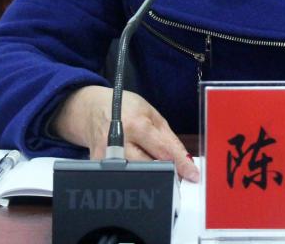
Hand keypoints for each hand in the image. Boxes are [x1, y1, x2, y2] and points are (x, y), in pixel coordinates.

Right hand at [51, 85, 198, 181]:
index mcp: (136, 124)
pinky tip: (137, 165)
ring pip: (136, 175)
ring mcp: (106, 155)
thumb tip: (186, 162)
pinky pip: (122, 176)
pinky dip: (135, 174)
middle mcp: (119, 141)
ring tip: (157, 167)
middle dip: (166, 171)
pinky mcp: (98, 165)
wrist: (91, 109)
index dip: (181, 164)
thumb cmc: (125, 108)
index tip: (193, 175)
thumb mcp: (152, 115)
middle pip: (149, 167)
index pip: (163, 151)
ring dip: (151, 175)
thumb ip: (169, 139)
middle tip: (175, 172)